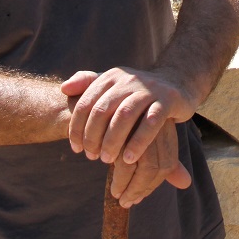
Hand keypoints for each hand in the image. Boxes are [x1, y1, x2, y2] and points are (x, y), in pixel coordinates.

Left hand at [60, 67, 195, 165]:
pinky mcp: (167, 100)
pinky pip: (151, 122)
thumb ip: (86, 83)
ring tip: (106, 161)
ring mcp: (148, 89)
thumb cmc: (135, 91)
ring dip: (112, 141)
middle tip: (91, 157)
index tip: (76, 149)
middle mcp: (128, 80)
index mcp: (111, 77)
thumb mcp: (111, 84)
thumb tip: (64, 88)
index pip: (86, 103)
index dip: (77, 128)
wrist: (175, 82)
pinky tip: (128, 159)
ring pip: (125, 116)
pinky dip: (138, 142)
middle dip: (93, 137)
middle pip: (102, 110)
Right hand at [108, 120, 191, 206]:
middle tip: (125, 201)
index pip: (166, 165)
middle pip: (152, 166)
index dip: (151, 185)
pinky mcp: (119, 120)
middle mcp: (155, 124)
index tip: (136, 197)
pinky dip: (112, 170)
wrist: (107, 93)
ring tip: (115, 192)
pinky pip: (117, 154)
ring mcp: (139, 121)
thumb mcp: (152, 141)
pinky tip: (106, 175)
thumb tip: (185, 183)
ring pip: (133, 162)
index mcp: (166, 129)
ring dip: (122, 182)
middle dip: (138, 188)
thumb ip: (166, 163)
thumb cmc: (129, 123)